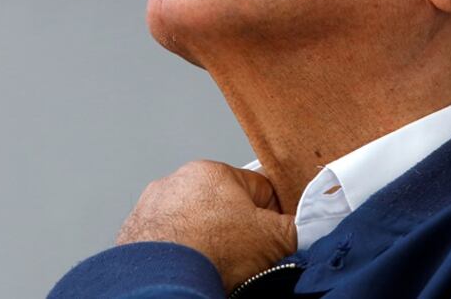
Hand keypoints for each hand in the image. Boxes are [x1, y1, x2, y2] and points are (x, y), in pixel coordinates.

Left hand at [116, 160, 297, 290]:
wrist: (163, 277)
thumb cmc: (212, 251)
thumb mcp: (274, 238)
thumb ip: (298, 226)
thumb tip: (316, 223)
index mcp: (212, 172)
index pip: (257, 188)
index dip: (271, 216)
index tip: (271, 237)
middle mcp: (177, 182)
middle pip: (222, 206)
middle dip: (234, 229)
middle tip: (242, 256)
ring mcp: (152, 207)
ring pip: (193, 223)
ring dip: (204, 240)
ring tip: (213, 264)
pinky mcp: (135, 234)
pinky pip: (167, 242)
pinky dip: (179, 254)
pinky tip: (189, 268)